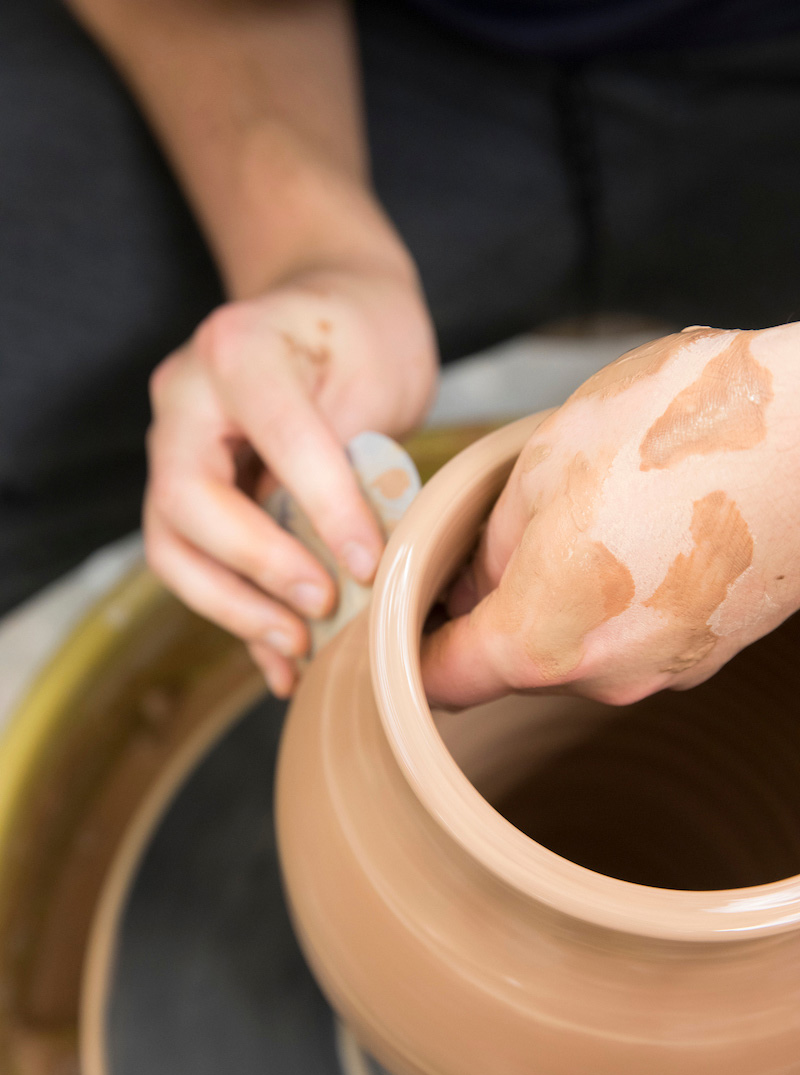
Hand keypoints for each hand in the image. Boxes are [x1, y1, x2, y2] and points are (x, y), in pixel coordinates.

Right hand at [145, 264, 436, 694]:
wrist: (326, 310)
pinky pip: (190, 560)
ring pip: (172, 544)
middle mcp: (184, 397)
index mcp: (239, 350)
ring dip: (233, 607)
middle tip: (323, 607)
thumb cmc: (362, 338)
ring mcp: (172, 444)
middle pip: (188, 501)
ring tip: (298, 649)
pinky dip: (233, 613)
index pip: (280, 440)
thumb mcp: (380, 379)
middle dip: (258, 568)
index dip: (326, 510)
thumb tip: (353, 566)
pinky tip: (278, 658)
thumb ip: (356, 463)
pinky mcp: (182, 487)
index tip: (369, 564)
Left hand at [423, 323, 799, 707]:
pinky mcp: (711, 653)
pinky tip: (646, 527)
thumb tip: (472, 582)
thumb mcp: (543, 465)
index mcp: (540, 640)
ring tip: (597, 512)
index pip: (443, 682)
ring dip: (567, 596)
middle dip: (498, 606)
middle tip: (512, 527)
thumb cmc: (678, 432)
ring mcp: (666, 672)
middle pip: (514, 662)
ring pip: (579, 647)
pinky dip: (622, 597)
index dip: (411, 649)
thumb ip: (490, 543)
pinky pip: (635, 636)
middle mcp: (603, 678)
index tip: (408, 613)